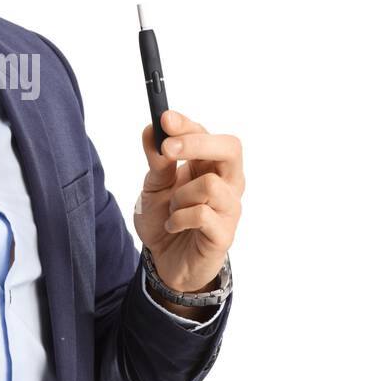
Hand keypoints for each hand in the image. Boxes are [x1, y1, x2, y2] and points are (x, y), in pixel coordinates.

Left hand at [133, 110, 243, 291]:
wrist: (165, 262)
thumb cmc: (166, 219)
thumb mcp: (154, 187)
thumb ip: (156, 161)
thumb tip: (150, 129)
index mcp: (209, 165)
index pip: (206, 134)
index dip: (187, 124)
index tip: (164, 119)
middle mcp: (227, 182)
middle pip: (231, 148)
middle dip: (197, 143)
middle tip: (168, 149)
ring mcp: (229, 208)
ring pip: (211, 184)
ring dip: (181, 195)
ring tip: (172, 209)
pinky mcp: (225, 234)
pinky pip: (202, 214)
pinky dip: (178, 218)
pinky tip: (173, 226)